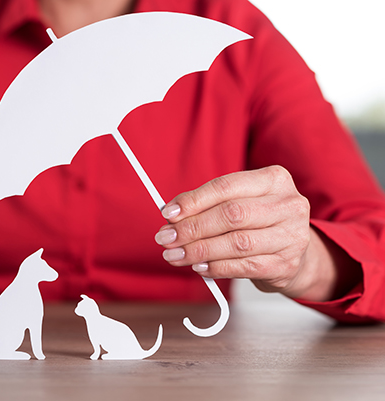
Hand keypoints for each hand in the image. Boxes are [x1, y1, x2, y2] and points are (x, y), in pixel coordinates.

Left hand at [155, 165, 354, 301]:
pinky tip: (198, 267)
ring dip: (199, 251)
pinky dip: (216, 267)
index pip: (226, 187)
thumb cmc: (260, 222)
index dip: (193, 201)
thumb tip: (172, 214)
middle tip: (166, 238)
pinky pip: (244, 267)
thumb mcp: (240, 202)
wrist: (297, 253)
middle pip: (231, 215)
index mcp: (274, 179)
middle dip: (192, 228)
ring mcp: (291, 236)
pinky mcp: (287, 264)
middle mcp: (288, 205)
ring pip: (236, 243)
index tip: (168, 213)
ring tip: (175, 256)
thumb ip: (209, 204)